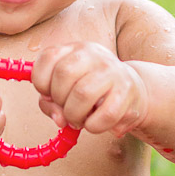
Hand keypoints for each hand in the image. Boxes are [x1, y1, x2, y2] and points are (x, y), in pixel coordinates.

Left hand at [32, 42, 148, 136]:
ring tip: (79, 119)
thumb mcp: (66, 90)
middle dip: (59, 100)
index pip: (48, 57)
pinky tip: (94, 124)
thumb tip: (59, 118)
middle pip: (63, 74)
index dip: (41, 83)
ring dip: (75, 115)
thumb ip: (51, 103)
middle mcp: (93, 54)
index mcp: (75, 49)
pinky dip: (94, 126)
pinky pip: (105, 114)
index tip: (48, 95)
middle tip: (66, 111)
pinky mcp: (127, 90)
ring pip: (82, 94)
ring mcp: (112, 70)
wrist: (133, 91)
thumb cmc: (93, 91)